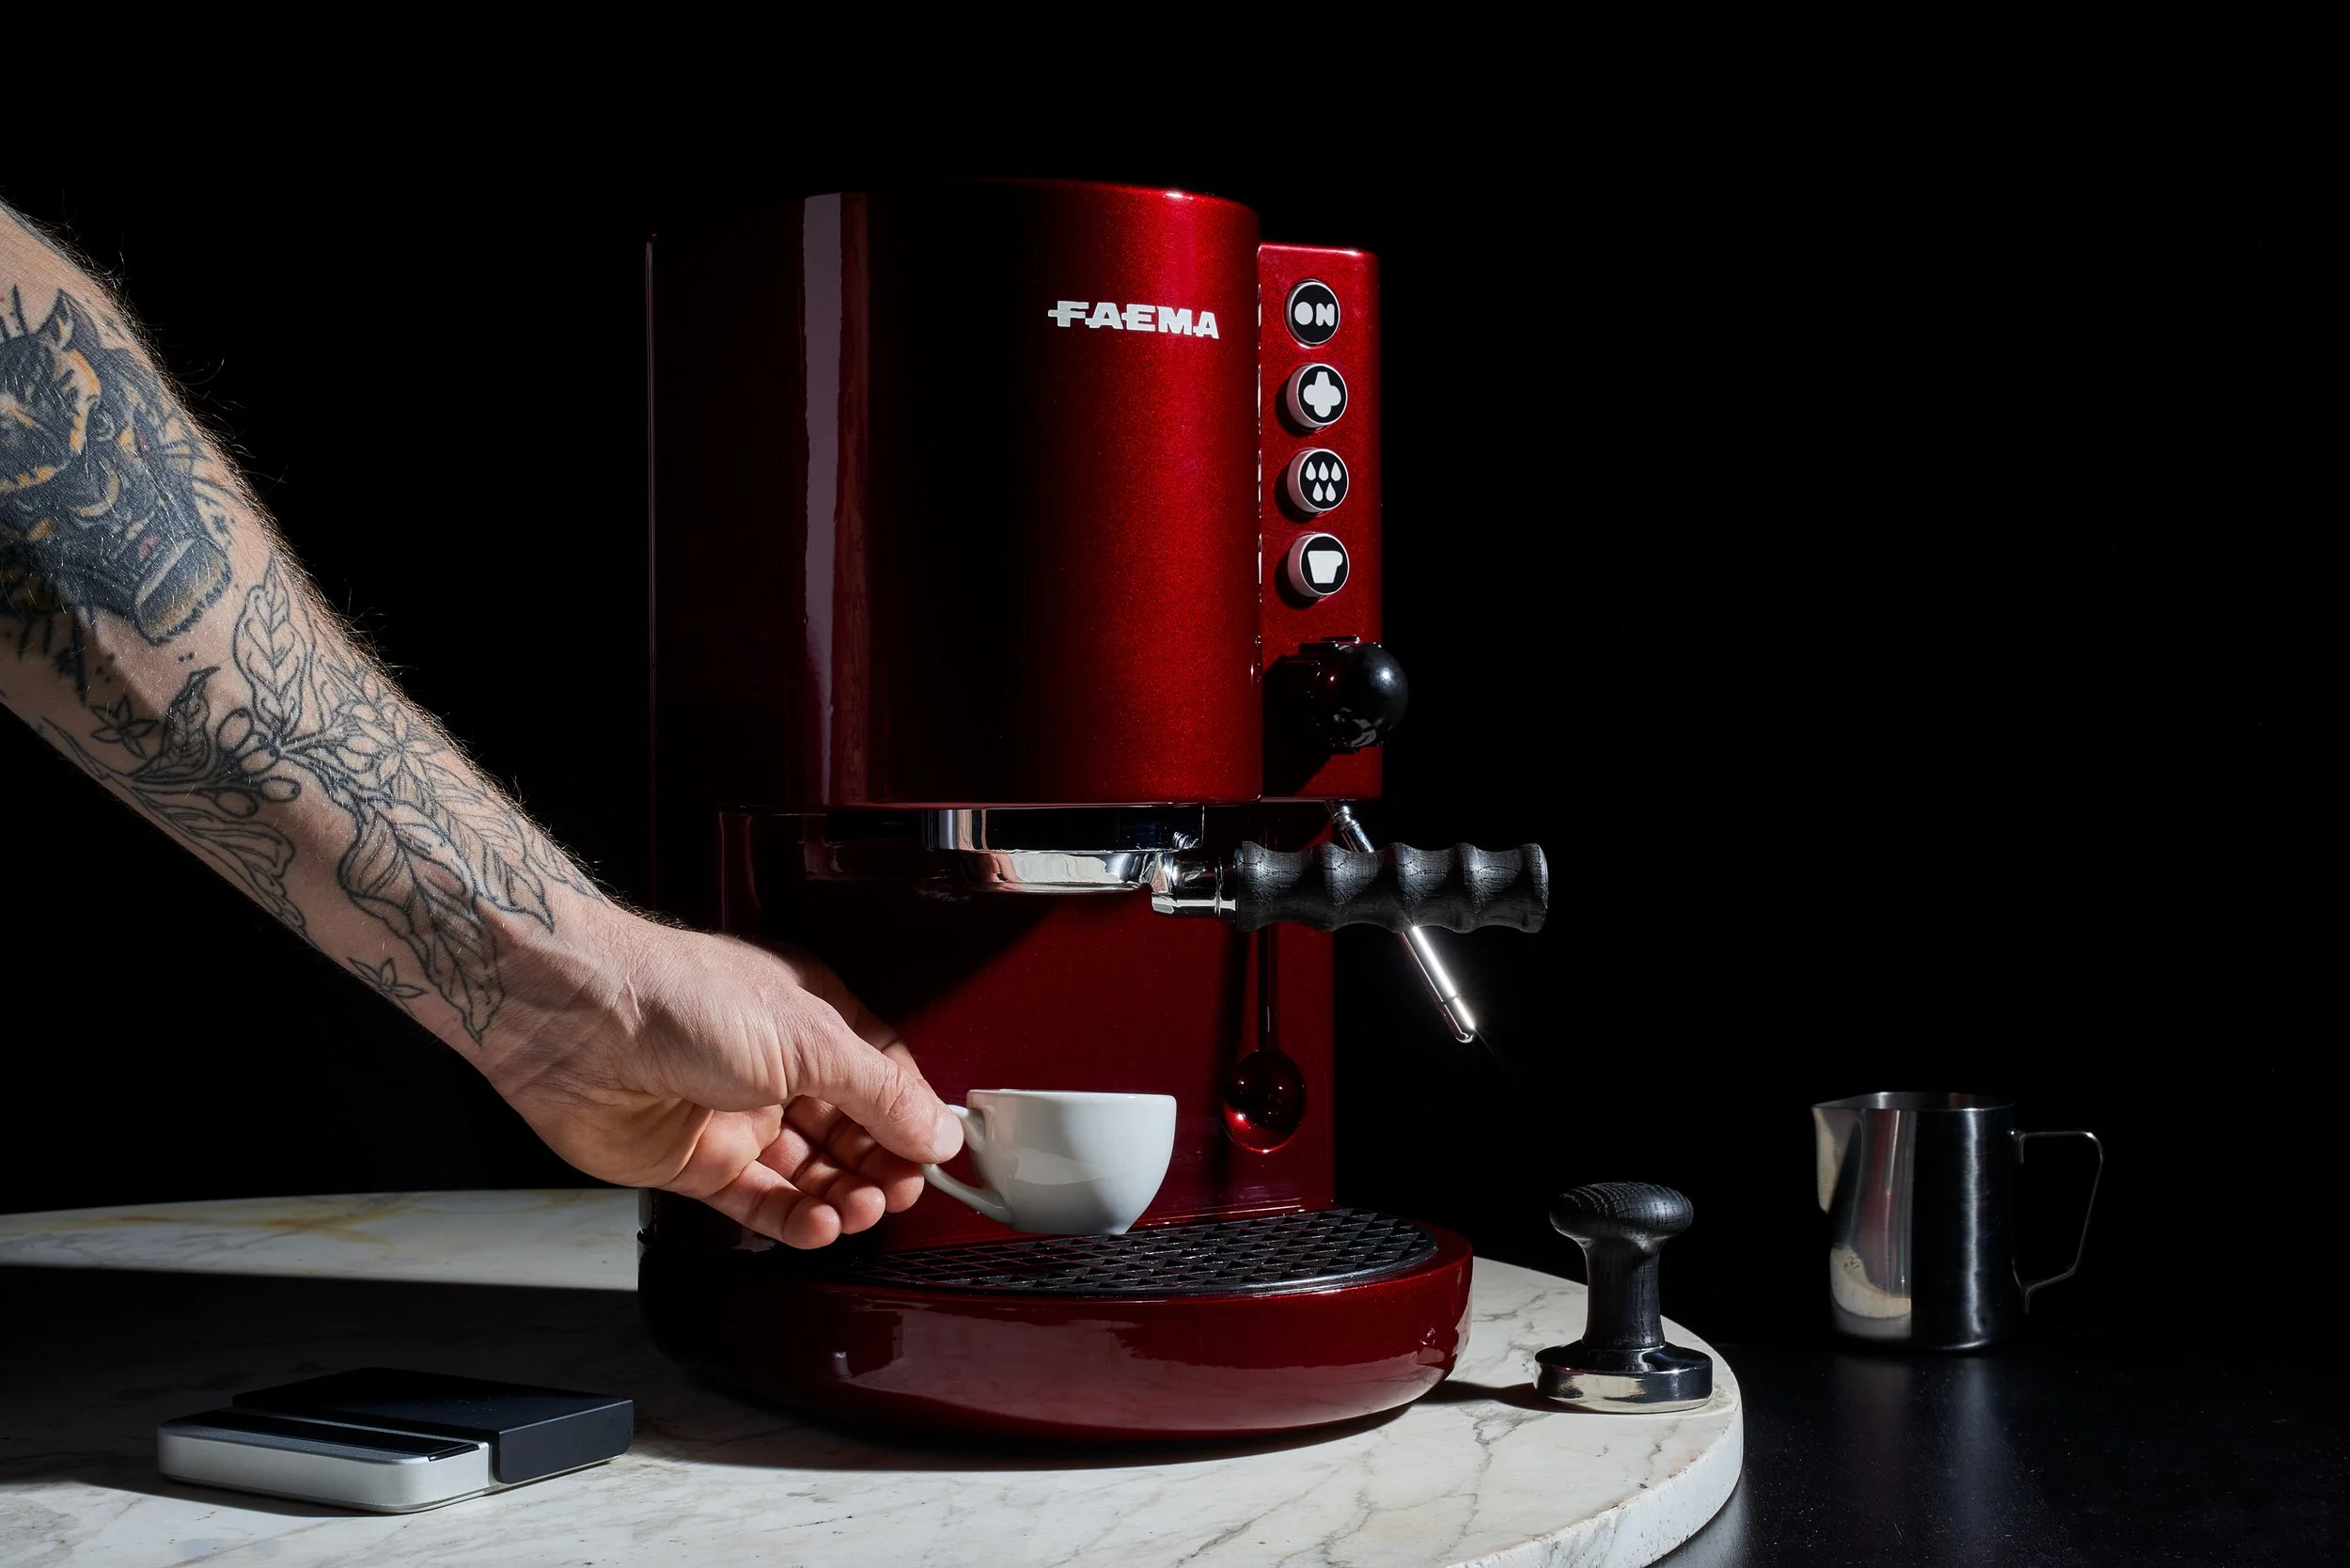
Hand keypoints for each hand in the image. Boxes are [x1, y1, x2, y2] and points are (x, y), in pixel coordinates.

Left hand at [481, 906, 960, 1247]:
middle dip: (881, 1165)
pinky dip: (793, 1220)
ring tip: (860, 1209)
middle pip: (852, 1131)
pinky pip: (760, 1202)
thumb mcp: (809, 1038)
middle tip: (899, 1192)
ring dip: (843, 1197)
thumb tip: (938, 1132)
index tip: (936, 1156)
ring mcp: (738, 1116)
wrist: (578, 1024)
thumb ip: (880, 1094)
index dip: (912, 1118)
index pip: (883, 1078)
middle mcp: (778, 1067)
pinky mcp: (699, 1163)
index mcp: (812, 1018)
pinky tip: (818, 1225)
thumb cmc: (681, 999)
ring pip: (810, 1173)